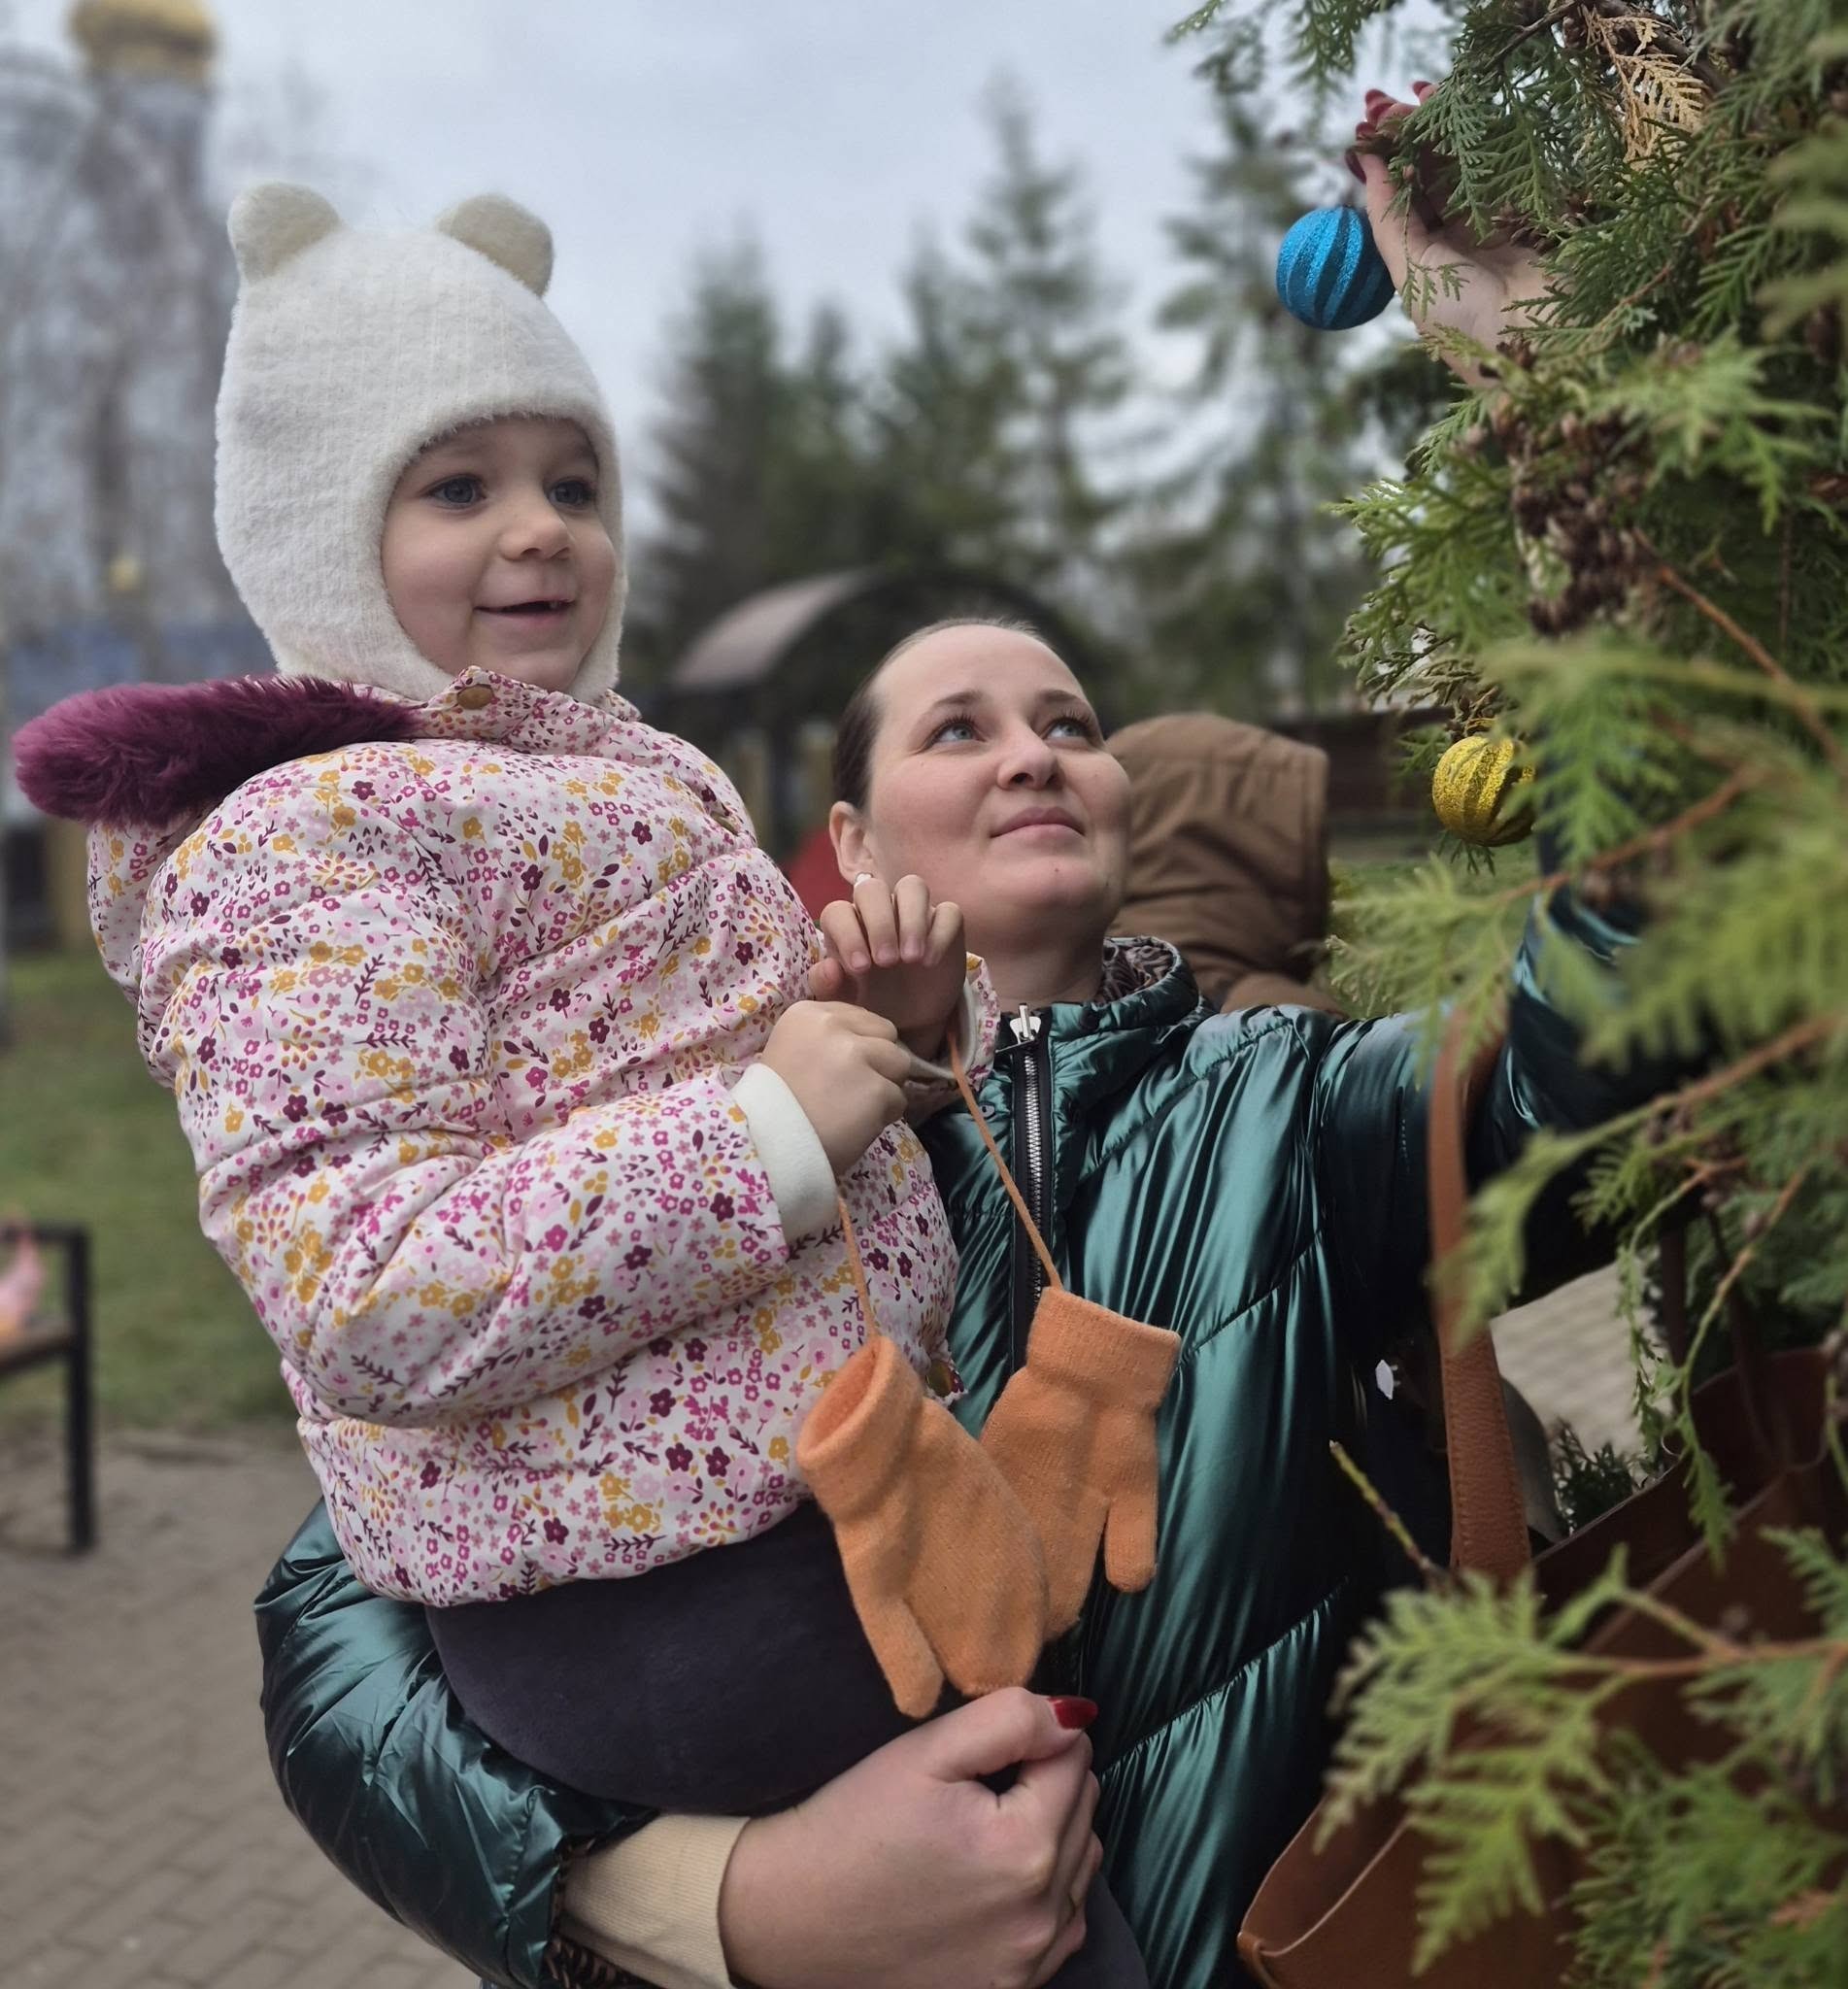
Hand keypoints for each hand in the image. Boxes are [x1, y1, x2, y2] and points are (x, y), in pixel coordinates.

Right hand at [718, 1689, 1103, 1988]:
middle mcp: (1040, 1915)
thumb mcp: (922, 1753)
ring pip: (1082, 1866)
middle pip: (1085, 1811)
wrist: (788, 1919)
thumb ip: (1008, 1721)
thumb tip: (1074, 1714)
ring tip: (984, 1827)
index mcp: (1024, 1848)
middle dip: (1045, 1782)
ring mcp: (1028, 1964)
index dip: (1031, 1736)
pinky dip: (1046, 1894)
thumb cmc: (850, 1827)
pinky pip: (1066, 1926)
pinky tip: (995, 1880)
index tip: (982, 1749)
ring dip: (1053, 1835)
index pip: (1076, 1755)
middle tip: (978, 1783)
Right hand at [760, 1001, 911, 1178]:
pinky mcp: (875, 1089)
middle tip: (854, 1088)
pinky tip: (857, 1125)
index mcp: (808, 1014)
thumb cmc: (776, 1103)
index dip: (860, 1044)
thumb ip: (828, 1038)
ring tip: (857, 1107)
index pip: (862, 1017)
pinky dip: (885, 1115)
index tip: (841, 1069)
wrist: (766, 1145)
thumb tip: (869, 1040)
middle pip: (886, 1034)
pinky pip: (899, 1099)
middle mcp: (833, 1026)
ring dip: (885, 1087)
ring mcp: (856, 1056)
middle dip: (878, 1060)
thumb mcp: (791, 1049)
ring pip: (900, 1064)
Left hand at [809, 874, 967, 1060]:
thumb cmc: (872, 1003)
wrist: (910, 1018)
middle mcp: (878, 911)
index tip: (860, 968)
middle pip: (872, 889)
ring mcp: (913, 912)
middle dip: (879, 923)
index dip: (848, 934)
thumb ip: (829, 988)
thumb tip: (830, 967)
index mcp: (847, 925)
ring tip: (911, 958)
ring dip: (911, 919)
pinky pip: (948, 911)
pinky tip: (930, 962)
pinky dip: (940, 932)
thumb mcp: (846, 1005)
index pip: (839, 912)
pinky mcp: (945, 923)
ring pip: (912, 887)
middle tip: (887, 962)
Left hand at [1354, 80, 1551, 384]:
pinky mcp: (1535, 205)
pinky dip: (1485, 134)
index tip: (1369, 127)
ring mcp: (1499, 222)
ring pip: (1466, 163)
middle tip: (1388, 104)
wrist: (1538, 341)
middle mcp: (1461, 241)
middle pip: (1432, 177)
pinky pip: (1504, 160)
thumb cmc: (1466, 321)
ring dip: (1443, 129)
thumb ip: (1388, 219)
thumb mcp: (1414, 273)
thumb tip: (1365, 164)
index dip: (1387, 165)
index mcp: (1427, 263)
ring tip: (1420, 96)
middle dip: (1410, 139)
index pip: (1404, 201)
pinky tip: (1463, 110)